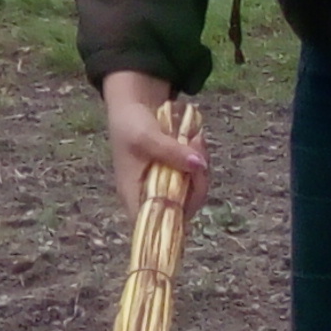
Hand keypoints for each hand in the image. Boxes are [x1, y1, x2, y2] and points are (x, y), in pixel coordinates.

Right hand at [100, 72, 210, 212]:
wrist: (134, 105)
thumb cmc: (129, 125)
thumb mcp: (146, 136)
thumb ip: (171, 152)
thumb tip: (199, 165)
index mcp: (134, 196)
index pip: (153, 225)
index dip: (172, 224)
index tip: (188, 198)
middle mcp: (151, 197)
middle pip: (182, 210)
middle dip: (197, 184)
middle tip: (198, 153)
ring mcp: (166, 187)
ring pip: (193, 193)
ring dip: (201, 169)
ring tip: (196, 139)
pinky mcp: (177, 175)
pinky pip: (196, 178)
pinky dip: (201, 160)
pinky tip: (196, 140)